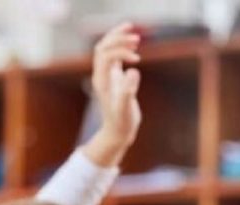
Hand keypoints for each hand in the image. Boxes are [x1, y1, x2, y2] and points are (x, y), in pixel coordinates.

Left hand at [91, 23, 142, 155]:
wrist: (118, 132)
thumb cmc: (122, 123)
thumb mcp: (126, 109)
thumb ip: (128, 91)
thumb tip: (133, 71)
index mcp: (102, 80)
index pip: (105, 55)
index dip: (121, 51)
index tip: (137, 59)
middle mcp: (102, 75)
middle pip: (103, 47)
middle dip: (118, 39)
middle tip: (136, 38)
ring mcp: (107, 76)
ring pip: (107, 49)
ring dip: (119, 40)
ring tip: (135, 37)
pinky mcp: (114, 78)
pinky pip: (114, 57)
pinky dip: (122, 48)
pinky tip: (134, 49)